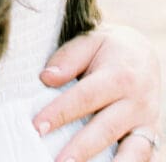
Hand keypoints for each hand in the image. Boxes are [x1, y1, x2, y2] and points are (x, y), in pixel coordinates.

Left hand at [33, 24, 161, 160]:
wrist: (144, 53)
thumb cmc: (110, 49)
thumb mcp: (91, 40)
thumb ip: (68, 57)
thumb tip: (46, 78)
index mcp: (119, 76)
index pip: (85, 97)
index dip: (61, 112)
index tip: (38, 126)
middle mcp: (136, 102)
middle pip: (106, 129)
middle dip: (80, 148)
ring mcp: (147, 122)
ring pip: (132, 151)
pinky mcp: (152, 136)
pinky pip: (145, 157)